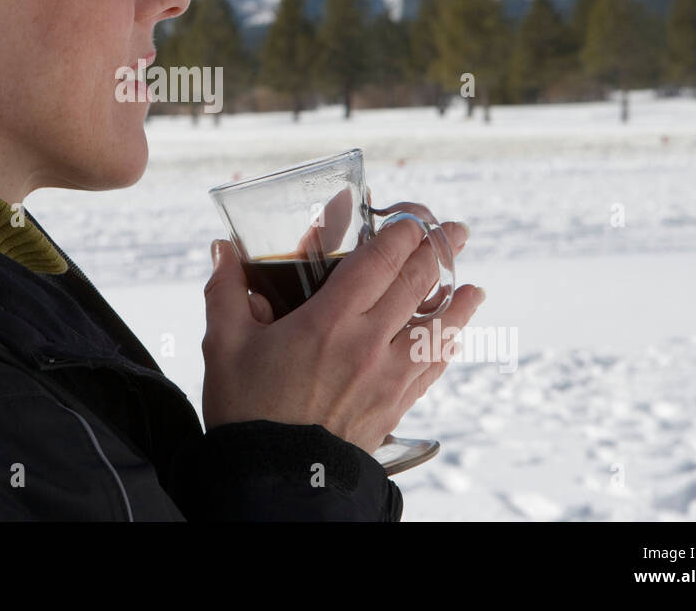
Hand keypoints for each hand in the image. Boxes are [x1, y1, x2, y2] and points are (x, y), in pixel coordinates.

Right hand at [201, 215, 481, 454]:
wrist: (275, 477)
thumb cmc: (248, 411)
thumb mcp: (225, 344)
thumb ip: (226, 290)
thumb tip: (221, 249)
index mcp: (328, 322)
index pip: (379, 262)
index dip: (401, 233)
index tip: (411, 217)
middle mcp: (367, 345)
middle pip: (417, 285)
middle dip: (439, 250)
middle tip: (453, 231)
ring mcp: (387, 377)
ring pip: (438, 328)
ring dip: (459, 302)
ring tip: (473, 285)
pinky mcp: (395, 406)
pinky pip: (432, 368)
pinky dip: (447, 346)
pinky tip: (453, 338)